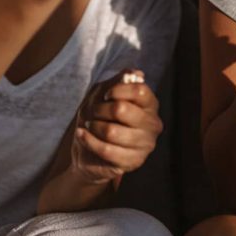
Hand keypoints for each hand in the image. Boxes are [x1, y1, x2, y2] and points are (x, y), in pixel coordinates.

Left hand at [70, 70, 162, 184]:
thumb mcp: (103, 95)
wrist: (89, 152)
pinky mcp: (133, 162)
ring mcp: (145, 145)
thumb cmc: (99, 120)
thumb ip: (117, 83)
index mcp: (149, 105)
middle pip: (121, 109)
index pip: (139, 90)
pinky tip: (82, 135)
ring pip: (111, 131)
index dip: (117, 90)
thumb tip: (135, 73)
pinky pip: (106, 150)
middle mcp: (152, 124)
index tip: (105, 96)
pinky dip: (88, 140)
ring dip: (93, 126)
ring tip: (89, 126)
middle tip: (93, 113)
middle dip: (99, 110)